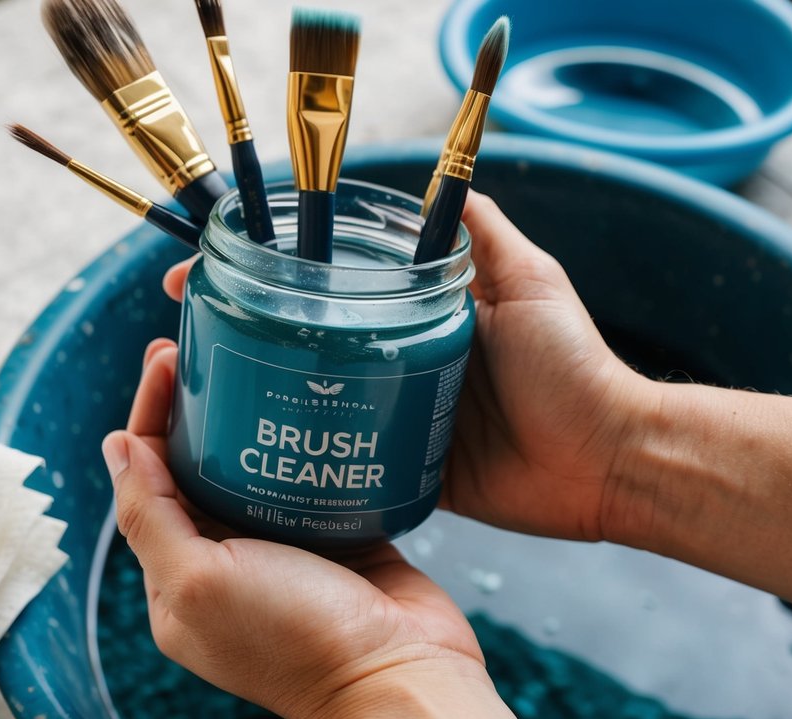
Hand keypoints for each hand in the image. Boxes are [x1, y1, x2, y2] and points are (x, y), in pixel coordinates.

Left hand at [103, 340, 613, 718]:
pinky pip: (307, 475)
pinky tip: (303, 395)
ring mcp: (280, 549)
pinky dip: (300, 437)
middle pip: (192, 466)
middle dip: (190, 406)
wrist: (402, 676)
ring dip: (244, 414)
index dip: (149, 417)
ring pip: (250, 465)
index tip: (165, 361)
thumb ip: (151, 517)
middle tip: (196, 346)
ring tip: (246, 356)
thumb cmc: (297, 640)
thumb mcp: (200, 583)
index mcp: (176, 579)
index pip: (146, 481)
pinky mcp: (334, 536)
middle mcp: (222, 563)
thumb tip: (115, 448)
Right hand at [160, 193, 655, 541]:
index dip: (273, 274)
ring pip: (315, 398)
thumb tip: (436, 179)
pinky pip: (344, 458)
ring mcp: (398, 415)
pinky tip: (252, 450)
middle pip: (310, 339)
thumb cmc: (574, 367)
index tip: (211, 266)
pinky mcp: (405, 466)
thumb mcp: (532, 280)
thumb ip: (486, 233)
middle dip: (247, 332)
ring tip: (202, 386)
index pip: (331, 284)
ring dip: (261, 391)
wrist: (607, 461)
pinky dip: (301, 453)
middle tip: (185, 332)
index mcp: (419, 314)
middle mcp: (399, 359)